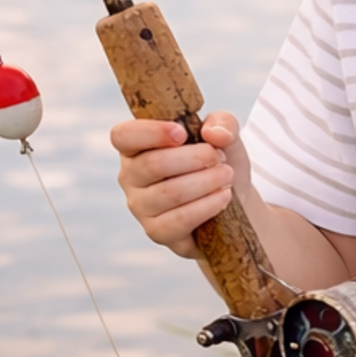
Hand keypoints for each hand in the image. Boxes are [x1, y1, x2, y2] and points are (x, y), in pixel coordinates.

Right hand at [111, 111, 250, 257]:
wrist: (232, 200)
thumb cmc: (218, 162)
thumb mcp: (225, 135)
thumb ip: (223, 124)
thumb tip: (213, 134)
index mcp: (136, 146)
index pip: (123, 136)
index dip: (151, 132)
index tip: (183, 133)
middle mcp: (130, 176)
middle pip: (153, 164)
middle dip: (196, 158)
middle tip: (219, 157)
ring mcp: (140, 206)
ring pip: (169, 192)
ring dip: (206, 181)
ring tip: (226, 176)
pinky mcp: (157, 232)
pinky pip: (179, 220)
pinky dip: (207, 205)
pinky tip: (223, 196)